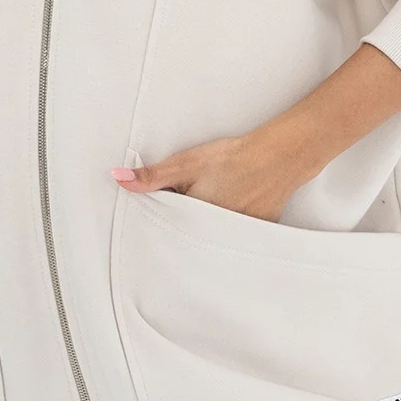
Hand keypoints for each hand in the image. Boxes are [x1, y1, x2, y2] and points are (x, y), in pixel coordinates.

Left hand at [109, 44, 400, 222]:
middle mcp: (217, 235)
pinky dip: (225, 237)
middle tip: (168, 240)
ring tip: (201, 231)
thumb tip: (119, 179)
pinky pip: (234, 242)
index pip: (169, 235)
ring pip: (212, 243)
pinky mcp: (256, 233)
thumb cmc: (234, 158)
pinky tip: (223, 226)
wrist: (281, 156)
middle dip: (179, 241)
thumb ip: (152, 176)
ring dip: (203, 239)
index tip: (147, 240)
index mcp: (196, 220)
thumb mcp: (187, 163)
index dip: (158, 234)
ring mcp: (239, 236)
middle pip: (190, 243)